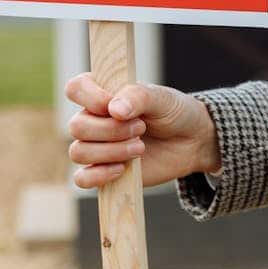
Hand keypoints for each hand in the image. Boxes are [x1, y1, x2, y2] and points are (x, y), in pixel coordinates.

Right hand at [64, 73, 219, 188]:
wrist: (192, 142)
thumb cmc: (174, 113)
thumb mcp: (162, 98)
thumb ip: (138, 96)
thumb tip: (114, 109)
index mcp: (102, 93)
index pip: (75, 88)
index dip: (91, 98)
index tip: (115, 105)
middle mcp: (94, 119)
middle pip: (76, 126)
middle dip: (110, 130)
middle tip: (141, 128)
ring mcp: (96, 146)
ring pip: (78, 152)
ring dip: (111, 151)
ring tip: (140, 147)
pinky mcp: (103, 171)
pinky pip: (81, 179)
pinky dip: (98, 175)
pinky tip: (121, 169)